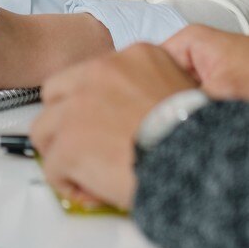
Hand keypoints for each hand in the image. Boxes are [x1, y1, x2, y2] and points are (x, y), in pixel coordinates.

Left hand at [29, 44, 196, 211]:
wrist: (203, 162)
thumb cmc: (199, 136)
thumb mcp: (182, 88)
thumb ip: (149, 87)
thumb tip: (132, 112)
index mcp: (134, 56)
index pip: (92, 72)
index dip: (92, 102)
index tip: (100, 122)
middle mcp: (101, 73)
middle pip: (57, 93)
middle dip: (64, 120)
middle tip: (83, 145)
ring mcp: (79, 106)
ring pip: (45, 128)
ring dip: (61, 151)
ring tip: (83, 171)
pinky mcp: (69, 142)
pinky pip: (52, 167)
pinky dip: (68, 183)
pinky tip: (91, 191)